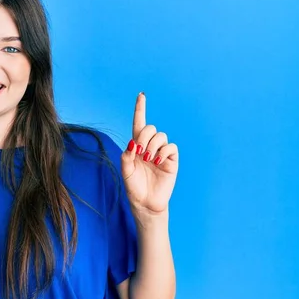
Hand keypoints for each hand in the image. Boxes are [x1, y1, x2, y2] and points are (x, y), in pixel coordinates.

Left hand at [120, 92, 178, 214]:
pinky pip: (171, 147)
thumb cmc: (134, 187)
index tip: (141, 95)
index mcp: (137, 146)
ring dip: (152, 146)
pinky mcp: (172, 160)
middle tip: (140, 152)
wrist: (146, 203)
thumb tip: (133, 144)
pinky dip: (163, 151)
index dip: (140, 109)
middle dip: (144, 136)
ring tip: (148, 160)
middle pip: (150, 128)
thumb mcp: (126, 171)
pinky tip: (158, 162)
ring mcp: (161, 152)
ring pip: (161, 136)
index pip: (139, 123)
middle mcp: (149, 146)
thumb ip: (127, 156)